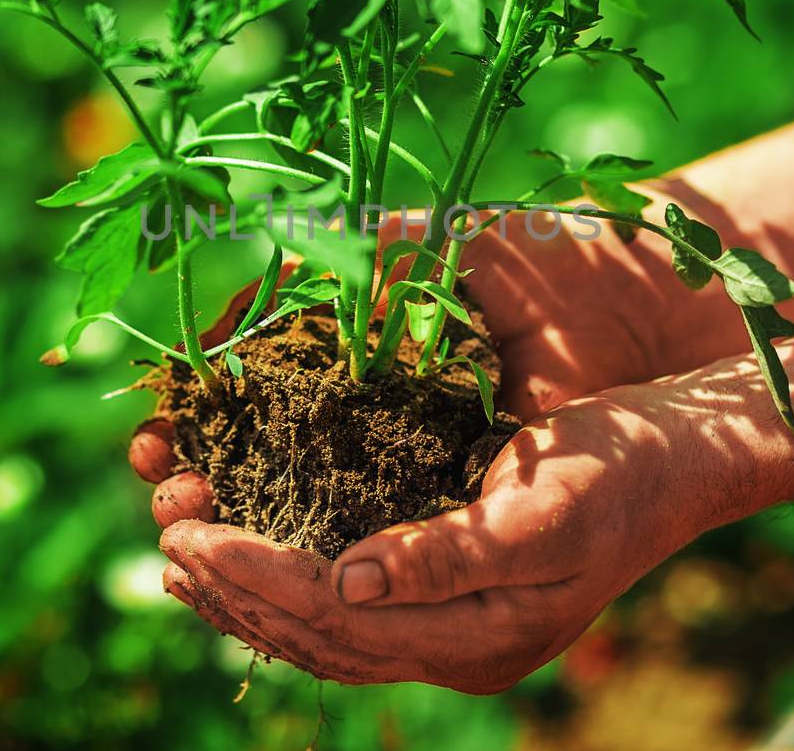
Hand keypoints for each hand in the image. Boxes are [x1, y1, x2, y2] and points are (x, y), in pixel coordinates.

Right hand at [130, 193, 728, 521]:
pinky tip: (263, 550)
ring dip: (237, 501)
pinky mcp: (438, 482)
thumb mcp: (453, 243)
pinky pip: (363, 516)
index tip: (160, 412)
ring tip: (185, 513)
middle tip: (158, 473)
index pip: (254, 362)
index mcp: (355, 324)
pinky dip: (311, 533)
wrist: (635, 309)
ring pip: (299, 482)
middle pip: (259, 430)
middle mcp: (365, 387)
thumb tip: (313, 251)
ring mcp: (396, 438)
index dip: (202, 390)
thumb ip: (379, 250)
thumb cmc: (544, 257)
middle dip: (199, 455)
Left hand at [155, 384, 748, 691]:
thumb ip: (447, 554)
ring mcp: (452, 628)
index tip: (188, 532)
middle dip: (234, 590)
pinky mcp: (446, 592)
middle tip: (165, 537)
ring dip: (248, 594)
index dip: (256, 578)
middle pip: (319, 635)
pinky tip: (248, 555)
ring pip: (324, 629)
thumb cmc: (617, 473)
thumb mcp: (541, 511)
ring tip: (180, 555)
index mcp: (481, 637)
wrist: (677, 461)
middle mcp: (458, 648)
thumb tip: (346, 580)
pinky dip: (287, 581)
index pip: (338, 619)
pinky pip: (346, 605)